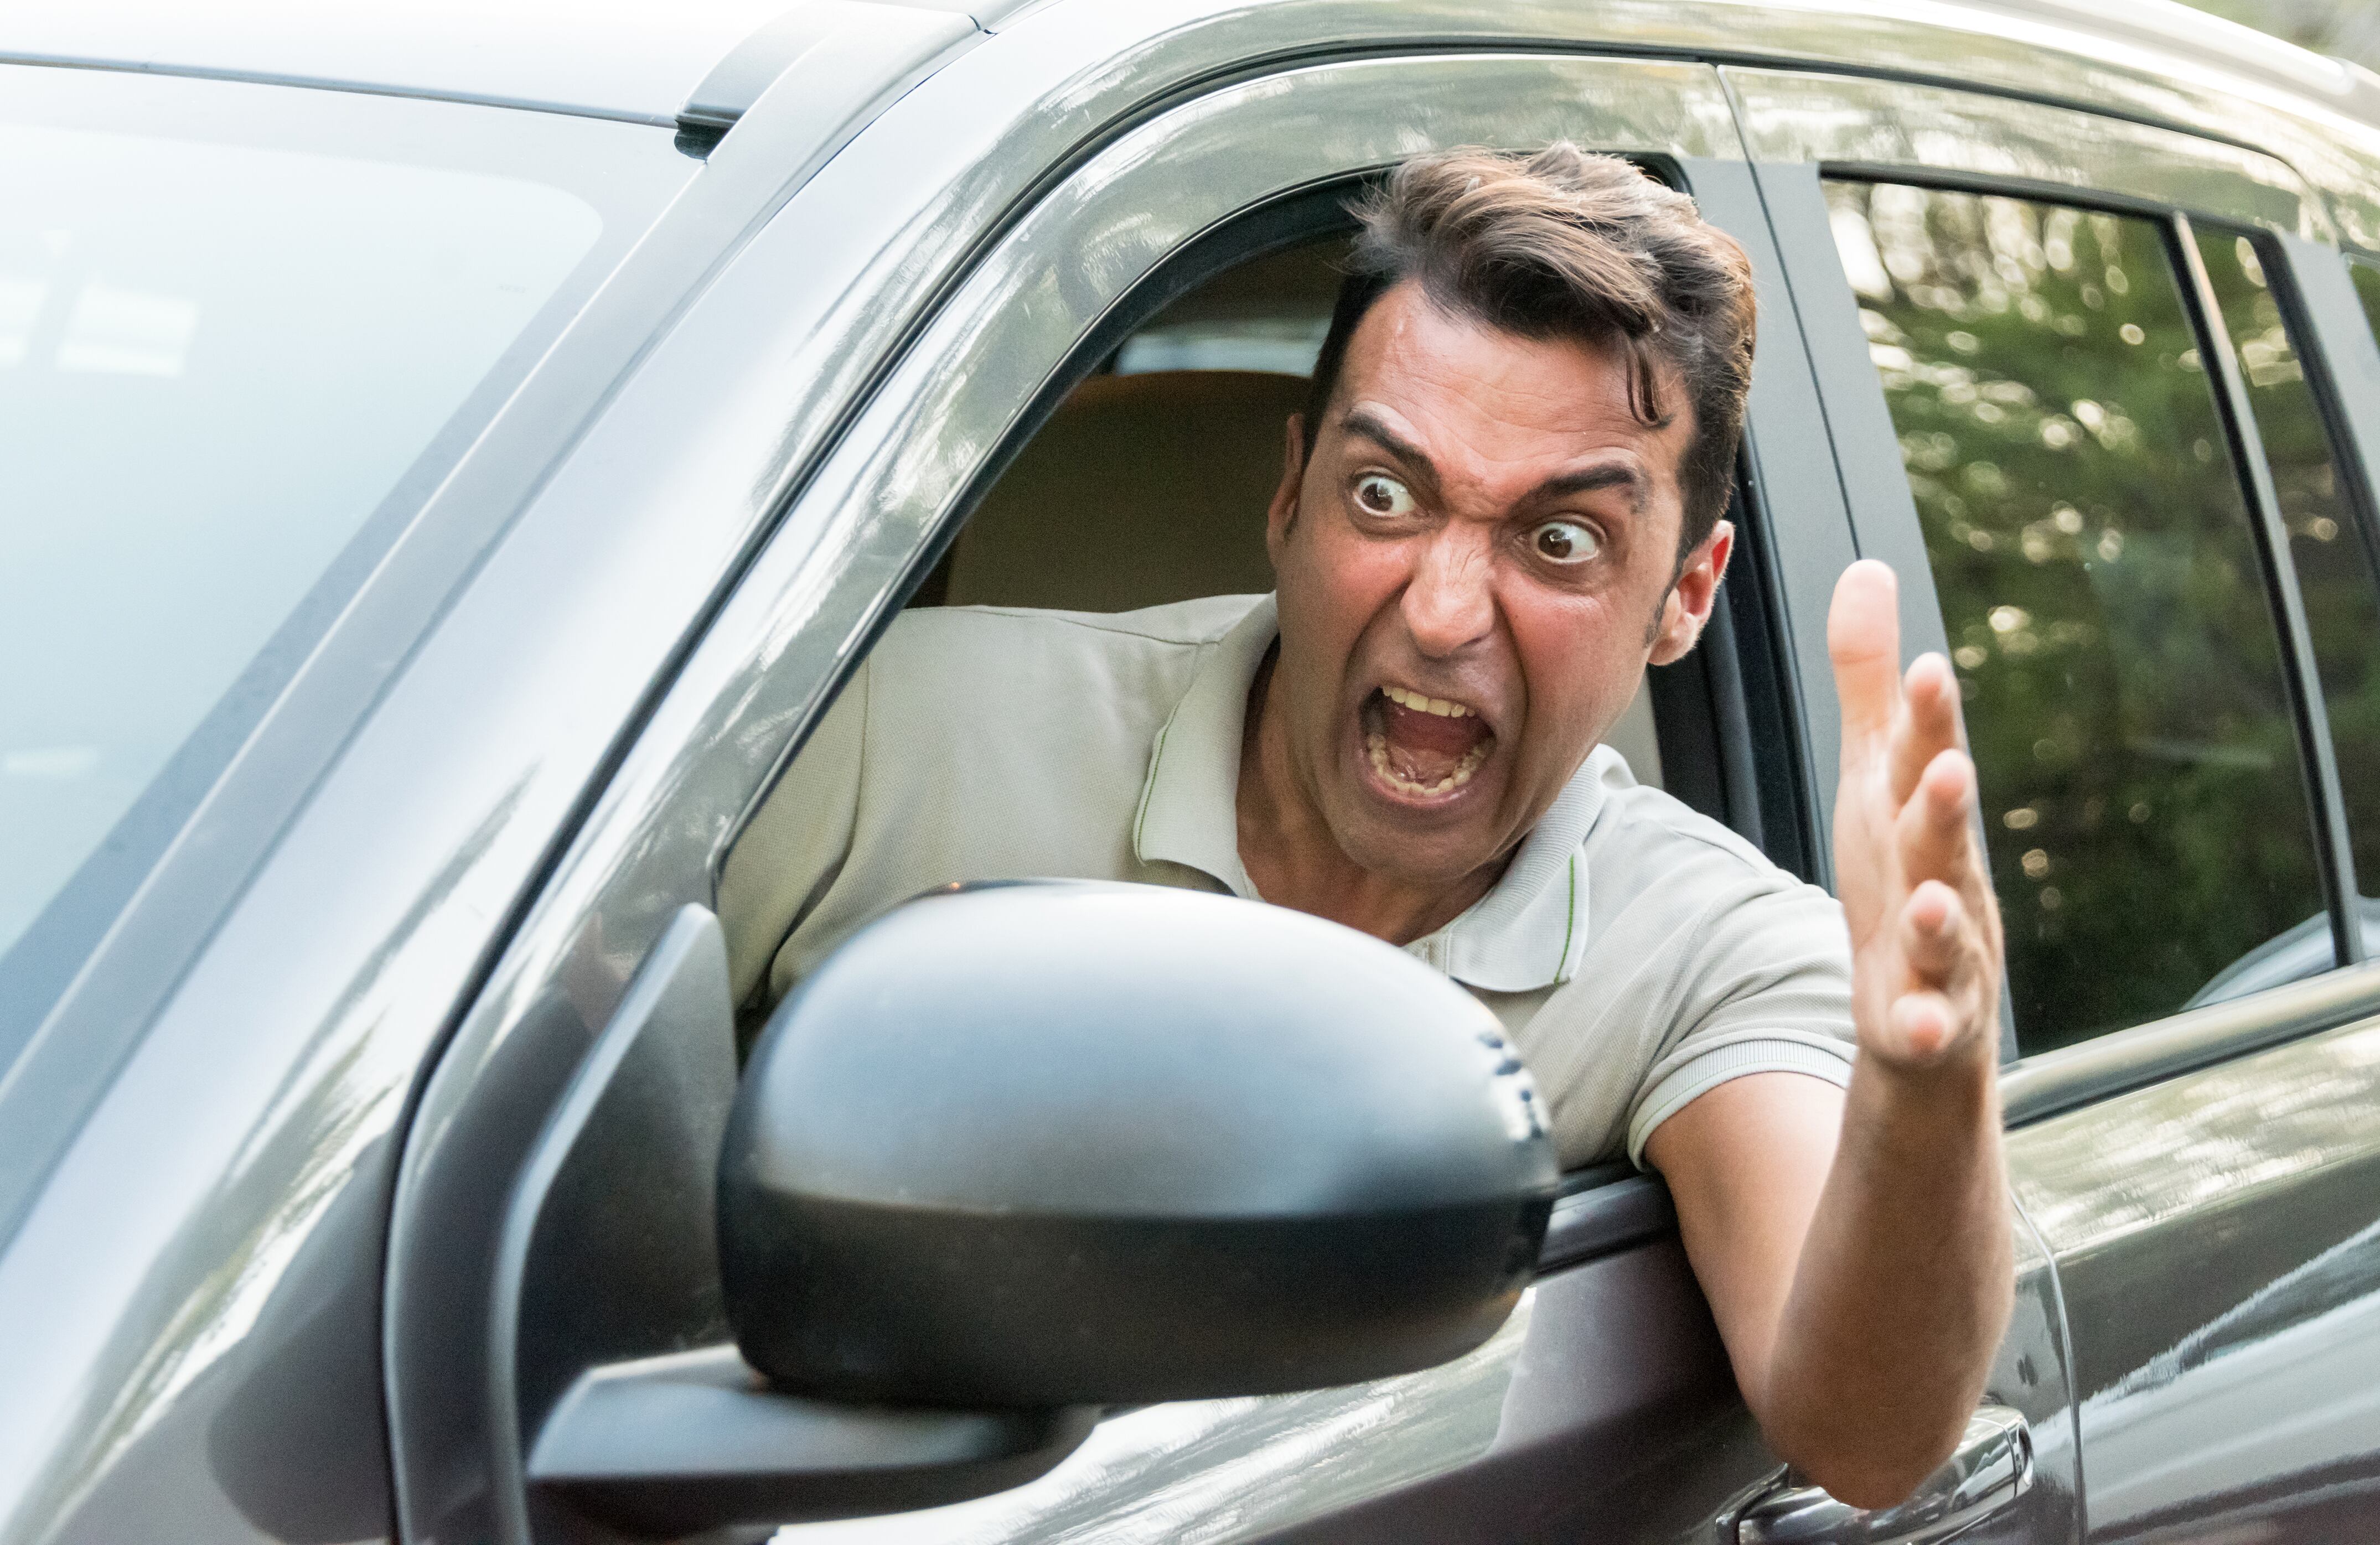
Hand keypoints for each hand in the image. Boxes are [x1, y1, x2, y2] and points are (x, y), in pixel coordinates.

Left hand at [1828, 561, 2004, 1072]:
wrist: (1923, 1003)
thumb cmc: (1900, 870)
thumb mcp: (1874, 773)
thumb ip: (1870, 680)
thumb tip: (1866, 569)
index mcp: (1921, 815)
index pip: (1928, 756)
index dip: (1931, 716)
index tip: (1930, 667)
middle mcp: (1944, 875)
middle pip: (1946, 836)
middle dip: (1948, 802)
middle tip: (1949, 768)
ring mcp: (1944, 952)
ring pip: (1948, 932)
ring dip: (1941, 917)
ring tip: (1929, 903)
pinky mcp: (1928, 1017)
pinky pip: (1929, 1023)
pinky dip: (1923, 1022)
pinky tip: (1913, 1025)